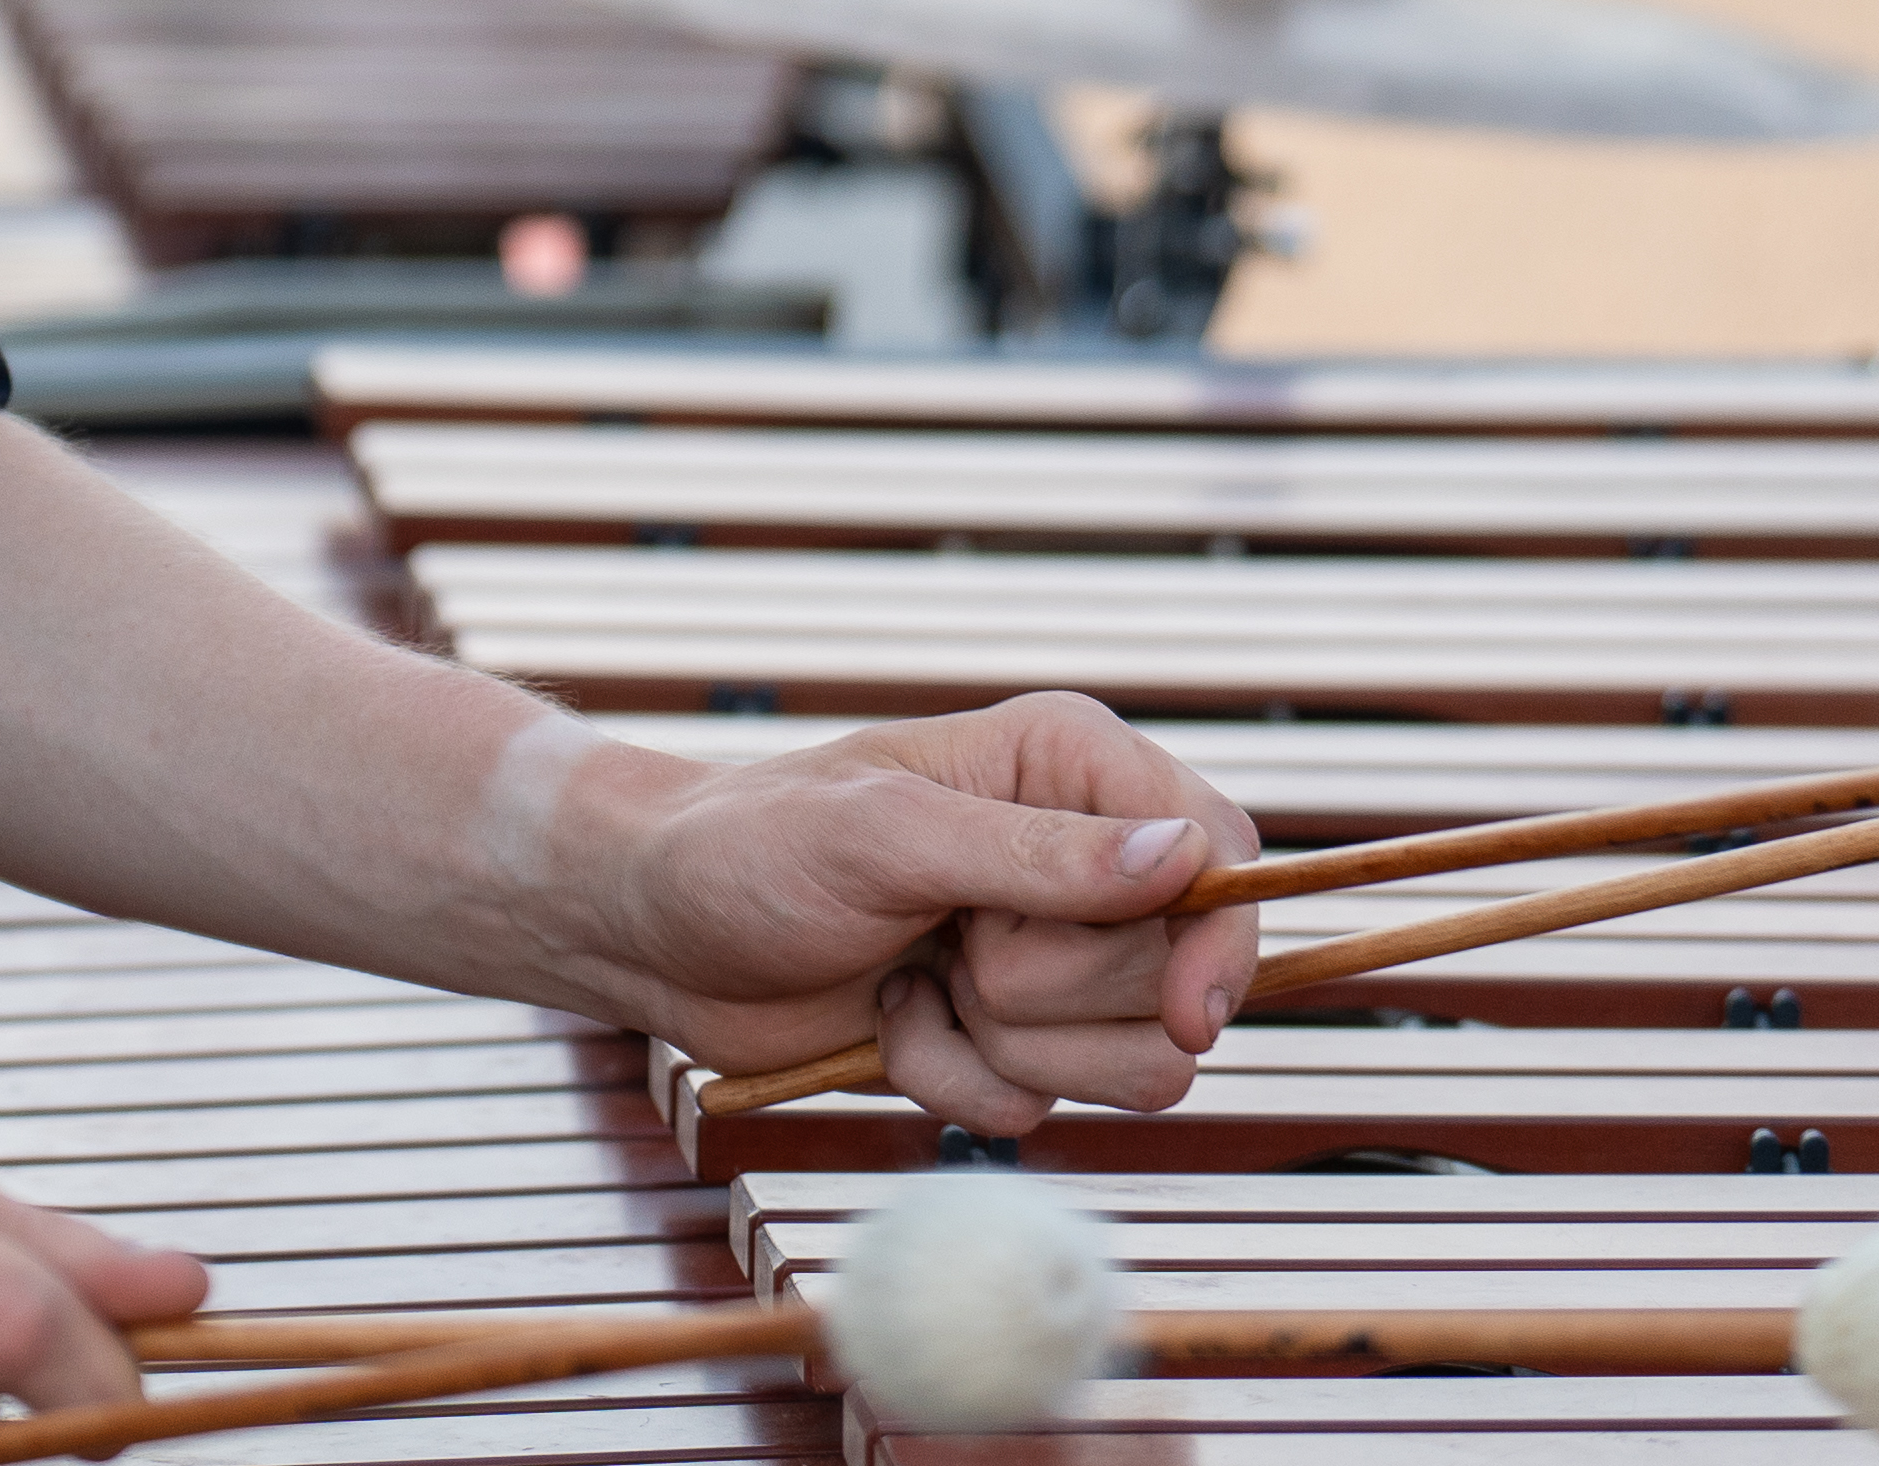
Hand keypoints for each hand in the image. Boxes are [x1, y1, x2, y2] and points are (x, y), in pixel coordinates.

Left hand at [513, 696, 1258, 1136]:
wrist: (658, 929)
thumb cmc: (751, 847)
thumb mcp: (885, 835)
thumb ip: (1034, 855)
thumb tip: (1180, 860)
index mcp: (1070, 769)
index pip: (1220, 860)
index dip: (1220, 944)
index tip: (1186, 1013)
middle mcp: (1080, 859)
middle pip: (1178, 983)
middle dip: (1051, 994)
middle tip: (951, 946)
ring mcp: (1048, 957)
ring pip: (1135, 1064)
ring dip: (1007, 1048)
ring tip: (919, 984)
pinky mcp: (1008, 1039)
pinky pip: (1044, 1109)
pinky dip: (954, 1080)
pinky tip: (891, 1021)